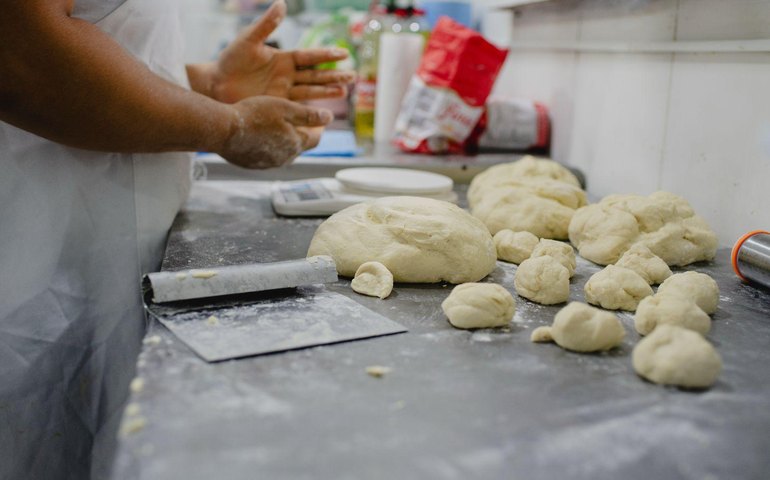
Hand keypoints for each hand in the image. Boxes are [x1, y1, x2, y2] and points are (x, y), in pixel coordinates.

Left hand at [190, 0, 355, 103]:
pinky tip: (325, 110)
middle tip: (353, 76)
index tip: (343, 53)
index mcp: (283, 58)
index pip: (309, 56)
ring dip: (328, 91)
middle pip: (315, 75)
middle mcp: (287, 75)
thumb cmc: (230, 61)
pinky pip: (299, 106)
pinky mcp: (278, 105)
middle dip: (334, 76)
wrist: (216, 85)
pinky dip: (312, 108)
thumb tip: (282, 3)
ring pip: (311, 91)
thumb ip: (266, 25)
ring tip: (345, 91)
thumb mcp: (248, 40)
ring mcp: (284, 91)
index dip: (326, 55)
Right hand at [218, 96, 331, 168]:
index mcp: (296, 144)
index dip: (319, 128)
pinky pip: (267, 156)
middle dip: (302, 134)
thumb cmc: (254, 115)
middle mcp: (285, 158)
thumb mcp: (284, 108)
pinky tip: (262, 136)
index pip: (316, 139)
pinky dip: (270, 146)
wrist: (223, 131)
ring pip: (283, 153)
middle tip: (298, 122)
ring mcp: (269, 164)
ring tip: (280, 128)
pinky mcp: (254, 165)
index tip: (318, 120)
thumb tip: (330, 117)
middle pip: (300, 146)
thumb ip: (308, 115)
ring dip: (285, 142)